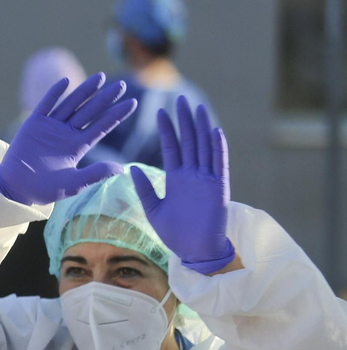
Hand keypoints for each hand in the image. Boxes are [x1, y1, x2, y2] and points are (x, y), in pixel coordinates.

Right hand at [0, 73, 136, 205]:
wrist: (15, 188)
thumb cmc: (44, 189)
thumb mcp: (73, 183)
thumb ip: (95, 174)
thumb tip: (122, 169)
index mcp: (77, 146)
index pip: (101, 127)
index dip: (116, 115)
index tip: (132, 103)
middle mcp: (66, 133)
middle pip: (90, 111)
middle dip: (106, 98)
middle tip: (123, 85)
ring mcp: (50, 127)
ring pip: (71, 104)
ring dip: (84, 90)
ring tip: (100, 77)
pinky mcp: (33, 124)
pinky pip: (45, 105)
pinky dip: (54, 93)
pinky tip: (65, 81)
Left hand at [129, 98, 235, 274]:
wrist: (194, 250)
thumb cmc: (174, 233)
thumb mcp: (153, 209)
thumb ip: (144, 188)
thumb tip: (130, 168)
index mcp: (176, 178)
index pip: (172, 147)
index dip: (167, 129)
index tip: (160, 111)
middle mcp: (192, 174)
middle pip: (189, 141)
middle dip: (185, 120)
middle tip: (180, 98)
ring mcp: (206, 179)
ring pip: (204, 147)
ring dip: (202, 128)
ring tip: (197, 108)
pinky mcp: (219, 187)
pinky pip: (219, 163)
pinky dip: (217, 148)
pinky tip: (214, 131)